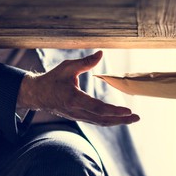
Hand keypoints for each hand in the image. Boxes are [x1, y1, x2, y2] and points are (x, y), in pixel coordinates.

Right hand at [17, 50, 138, 125]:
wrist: (38, 95)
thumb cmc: (52, 79)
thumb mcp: (67, 67)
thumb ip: (85, 62)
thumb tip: (101, 53)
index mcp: (74, 99)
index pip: (98, 108)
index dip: (114, 111)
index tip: (128, 111)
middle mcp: (78, 111)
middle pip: (103, 119)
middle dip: (121, 120)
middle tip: (136, 117)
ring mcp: (79, 116)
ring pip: (101, 122)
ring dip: (118, 122)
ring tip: (132, 119)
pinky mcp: (80, 117)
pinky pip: (97, 121)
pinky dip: (110, 121)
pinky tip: (120, 119)